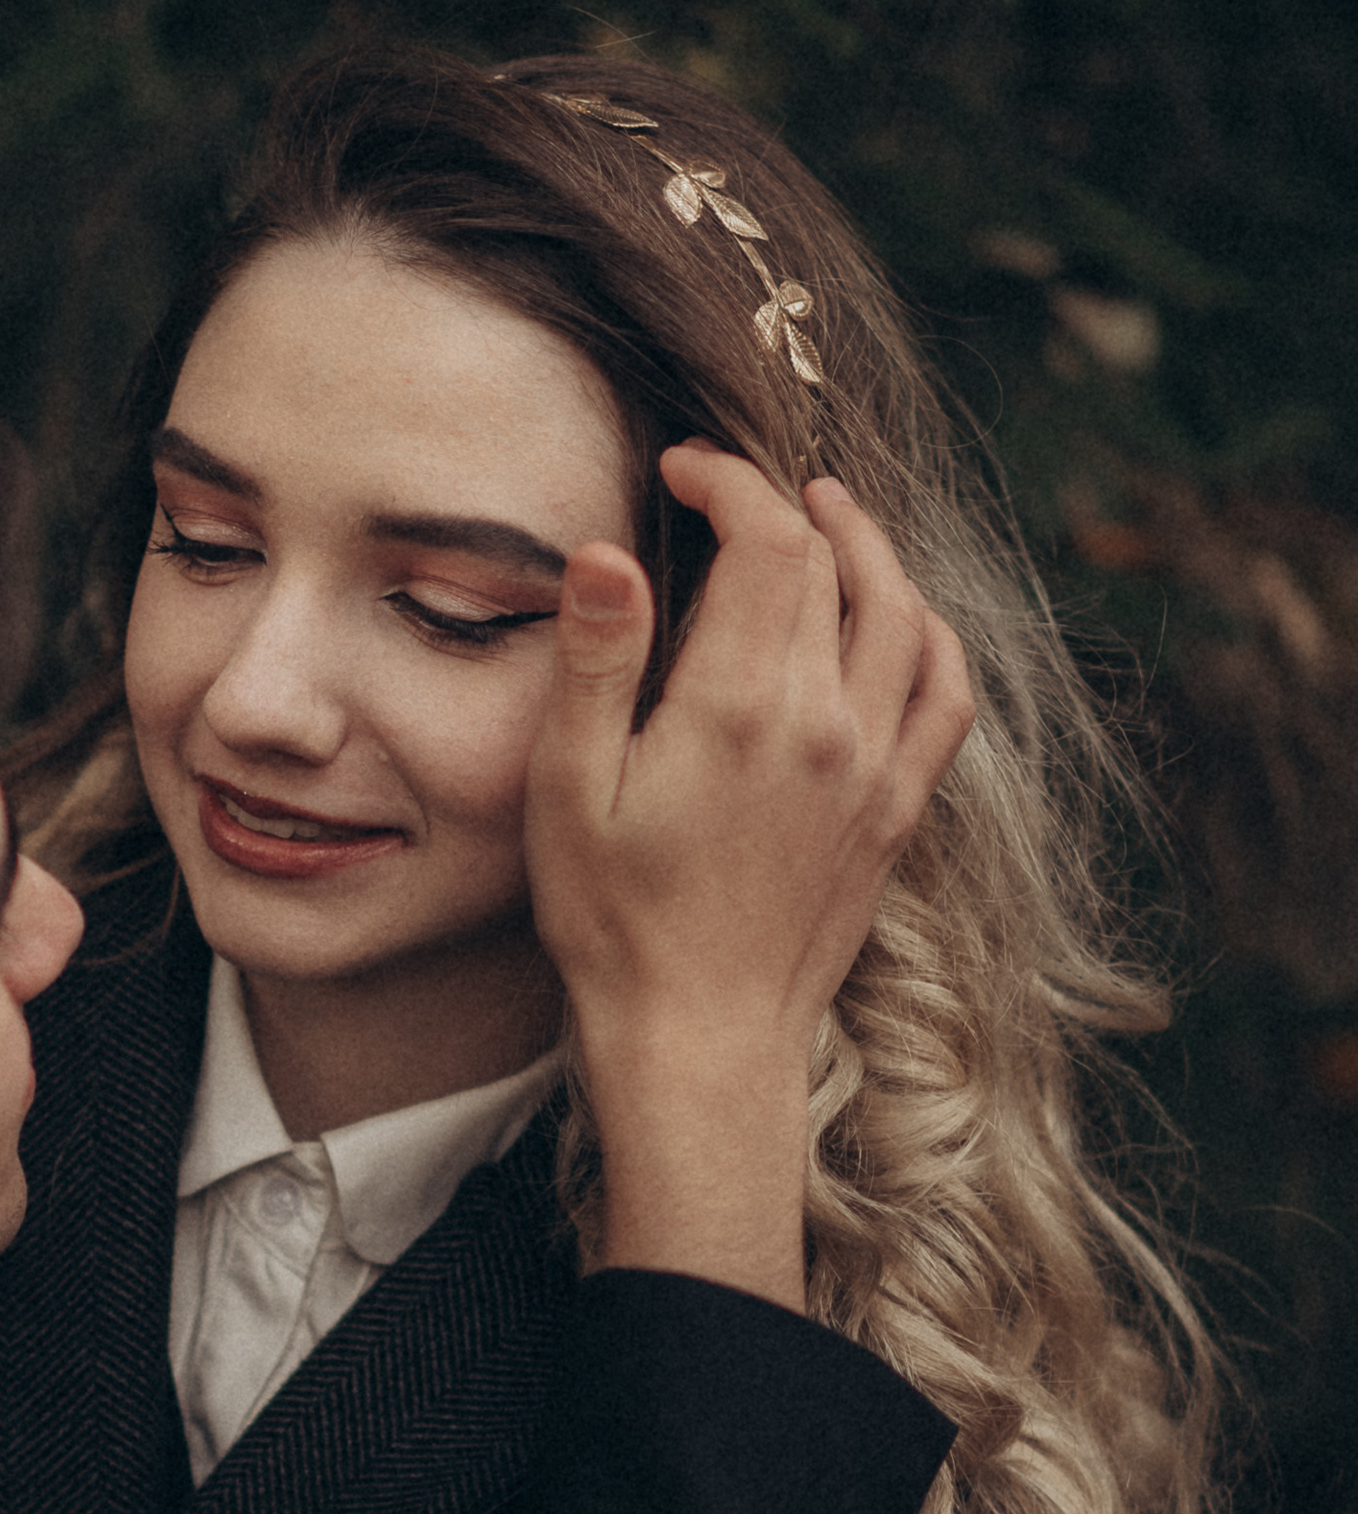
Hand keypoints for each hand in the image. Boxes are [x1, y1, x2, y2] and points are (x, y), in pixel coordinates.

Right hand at [524, 451, 974, 1305]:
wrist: (702, 1042)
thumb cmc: (616, 927)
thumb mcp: (569, 793)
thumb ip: (597, 663)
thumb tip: (609, 553)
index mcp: (740, 705)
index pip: (766, 542)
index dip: (730, 482)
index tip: (685, 471)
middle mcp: (825, 722)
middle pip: (831, 566)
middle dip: (783, 507)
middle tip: (736, 493)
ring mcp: (873, 767)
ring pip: (904, 614)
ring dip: (870, 551)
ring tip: (832, 518)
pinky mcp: (894, 813)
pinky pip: (944, 696)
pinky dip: (930, 636)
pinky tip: (903, 620)